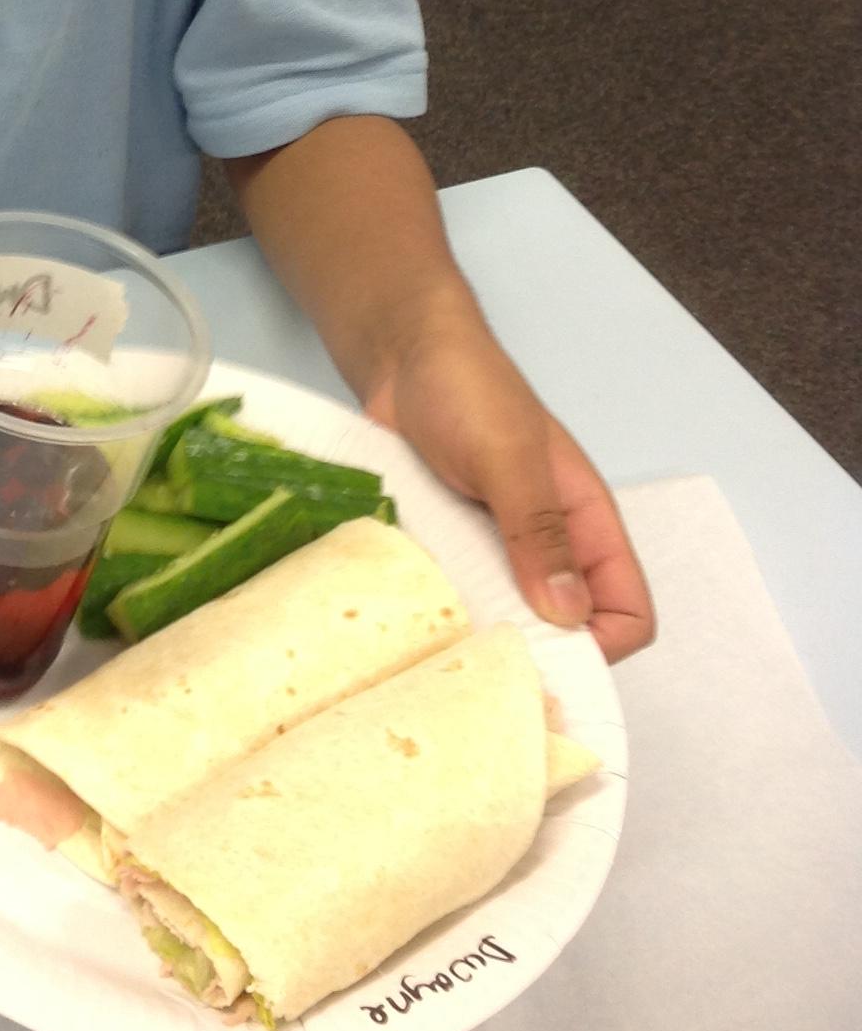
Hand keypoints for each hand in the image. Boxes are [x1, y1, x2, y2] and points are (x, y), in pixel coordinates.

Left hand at [364, 312, 655, 663]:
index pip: (628, 612)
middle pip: (566, 633)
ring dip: (481, 639)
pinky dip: (442, 615)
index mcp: (586, 525)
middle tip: (482, 673)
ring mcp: (494, 551)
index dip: (602, 647)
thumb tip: (567, 616)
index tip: (546, 663)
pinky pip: (456, 599)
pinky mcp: (447, 547)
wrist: (402, 356)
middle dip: (535, 659)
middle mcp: (547, 548)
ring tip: (441, 655)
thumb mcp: (507, 456)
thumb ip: (538, 530)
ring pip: (506, 622)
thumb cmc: (467, 390)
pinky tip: (412, 624)